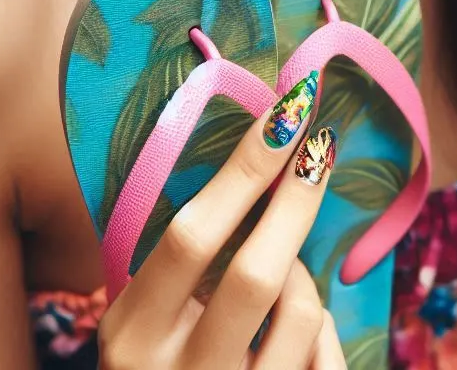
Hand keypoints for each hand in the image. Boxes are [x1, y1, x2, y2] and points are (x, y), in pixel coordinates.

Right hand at [97, 98, 344, 368]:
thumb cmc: (160, 368)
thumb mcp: (144, 320)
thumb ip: (179, 257)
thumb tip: (257, 148)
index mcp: (130, 336)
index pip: (189, 237)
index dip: (244, 169)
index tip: (286, 112)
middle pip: (255, 275)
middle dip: (296, 200)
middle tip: (322, 144)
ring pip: (300, 315)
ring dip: (304, 278)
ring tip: (286, 273)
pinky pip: (326, 356)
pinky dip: (321, 330)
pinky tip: (298, 333)